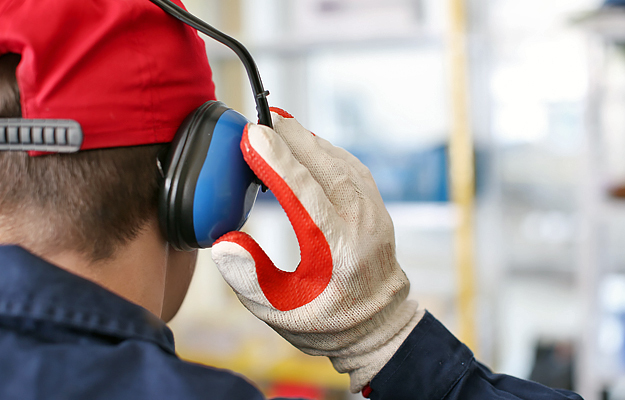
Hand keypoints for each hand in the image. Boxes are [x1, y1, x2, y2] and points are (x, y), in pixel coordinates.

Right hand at [211, 109, 423, 392]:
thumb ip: (249, 277)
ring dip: (306, 140)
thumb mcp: (278, 311)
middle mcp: (361, 224)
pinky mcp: (374, 204)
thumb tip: (224, 240)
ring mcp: (373, 211)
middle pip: (324, 167)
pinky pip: (349, 166)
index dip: (276, 161)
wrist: (377, 325)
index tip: (252, 135)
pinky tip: (303, 145)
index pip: (304, 194)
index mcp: (337, 250)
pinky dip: (323, 150)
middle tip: (258, 119)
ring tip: (275, 127)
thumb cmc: (325, 320)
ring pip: (339, 161)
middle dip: (289, 138)